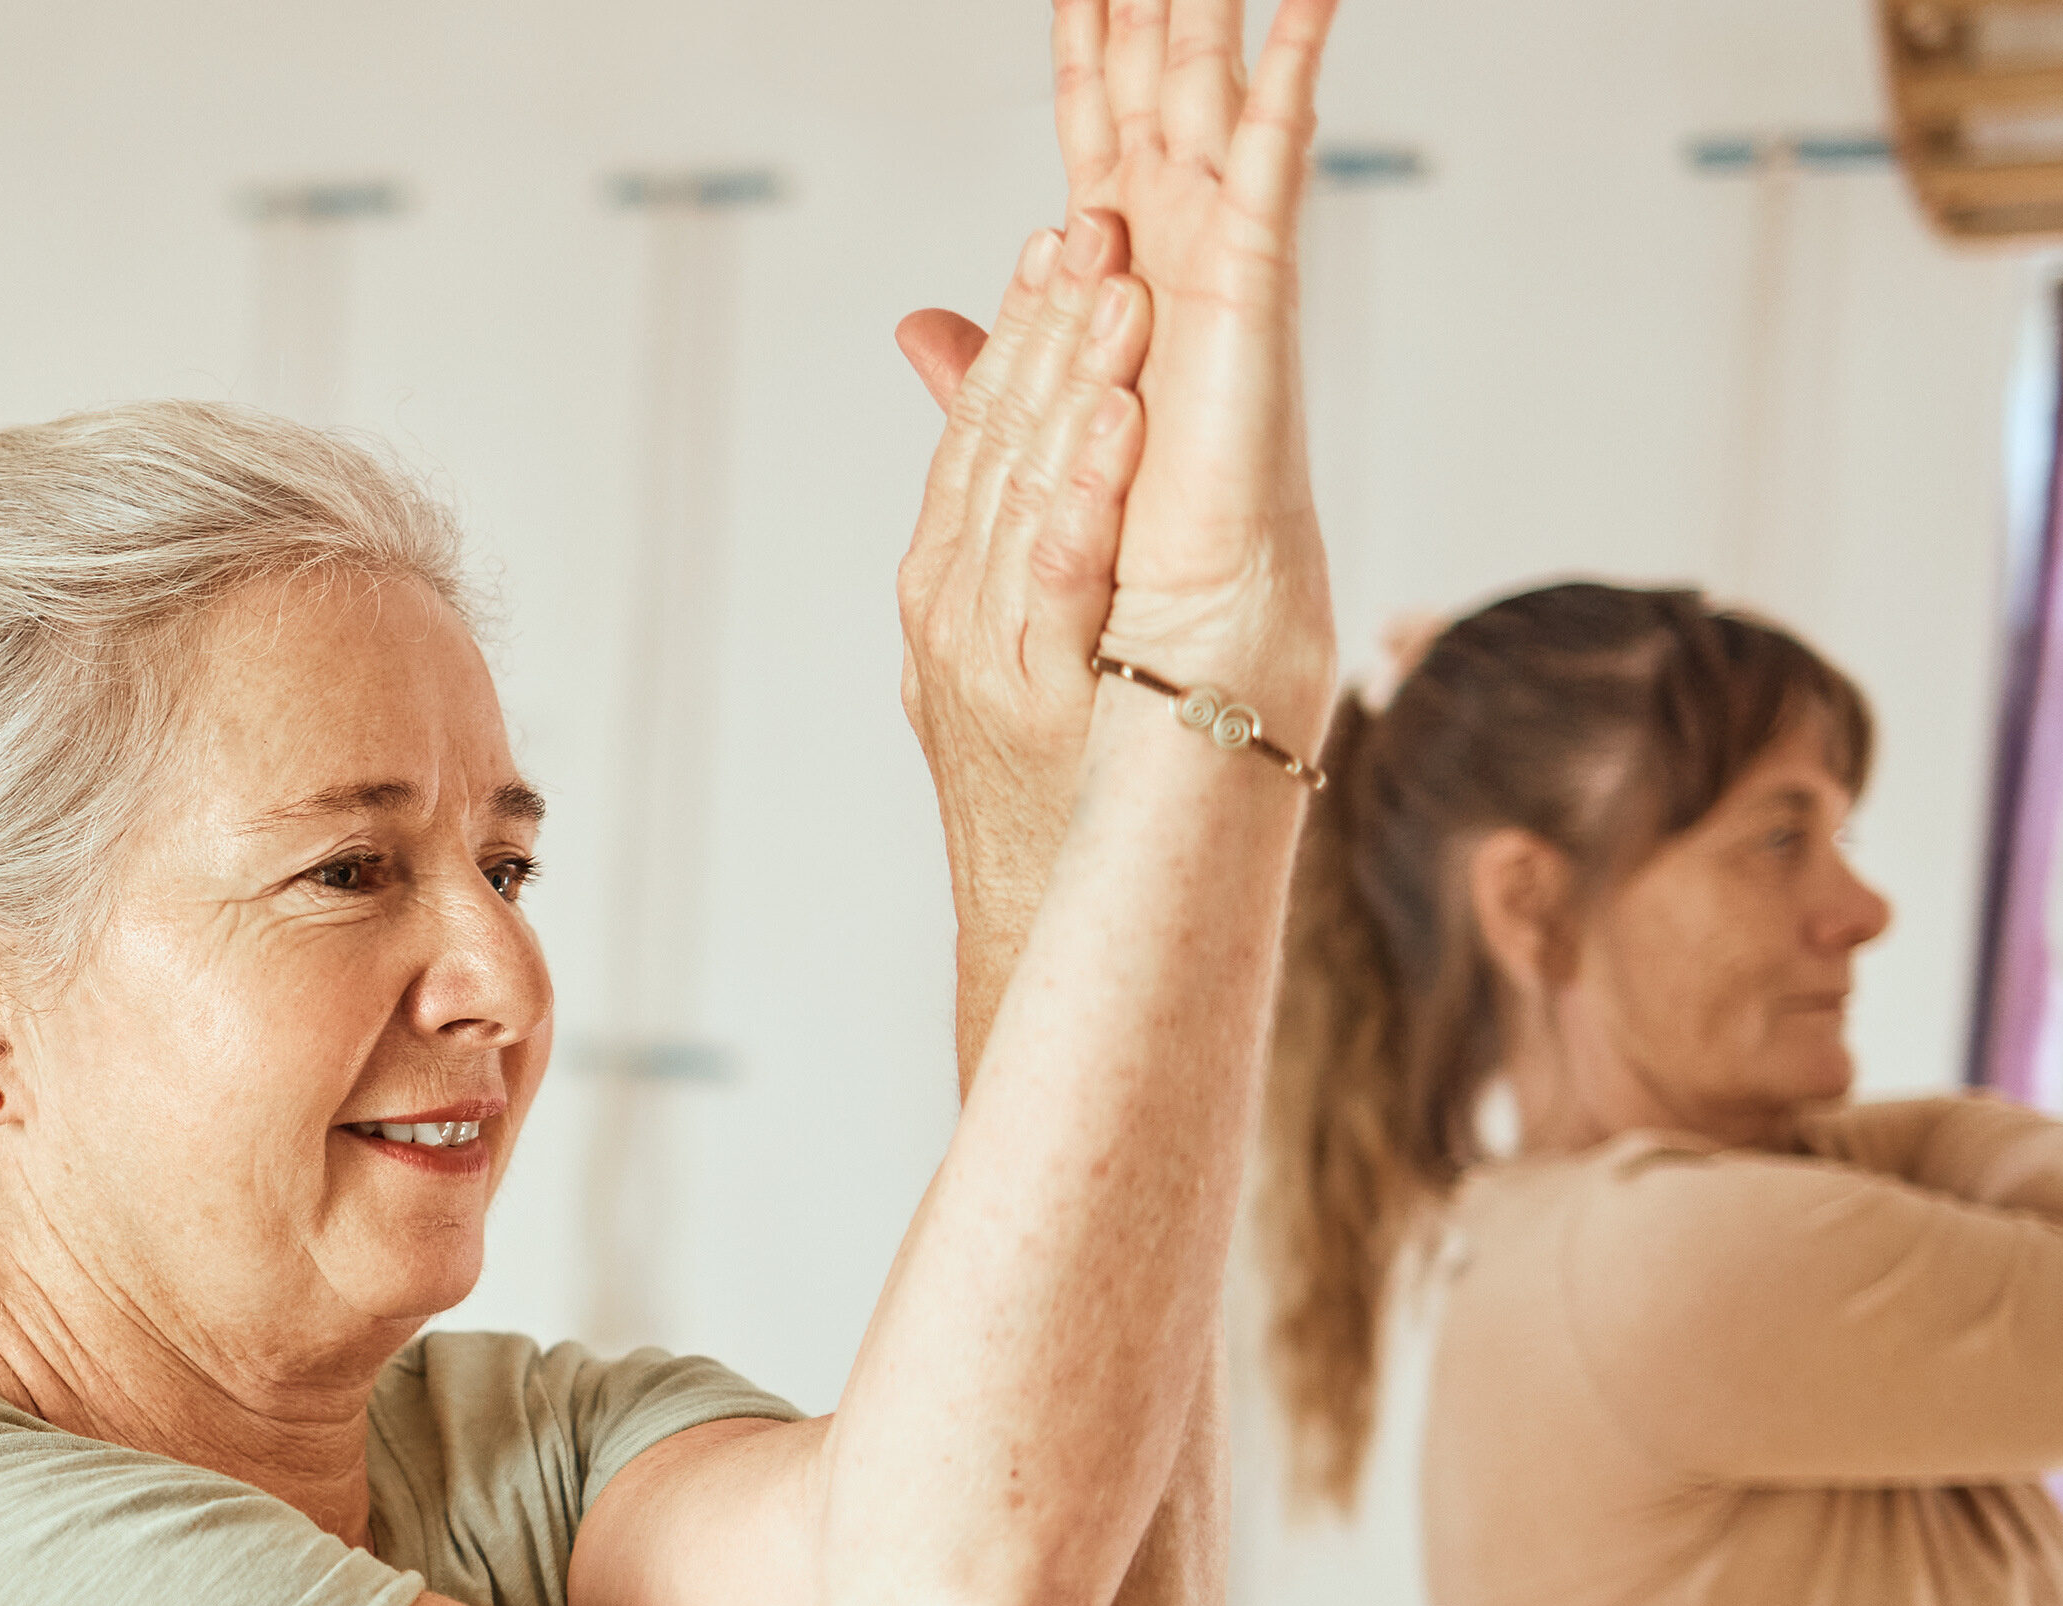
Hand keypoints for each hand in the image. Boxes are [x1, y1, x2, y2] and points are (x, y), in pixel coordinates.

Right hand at [895, 219, 1153, 900]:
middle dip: (1049, 327)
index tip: (1062, 235)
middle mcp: (947, 605)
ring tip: (1121, 299)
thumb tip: (950, 361)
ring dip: (1075, 389)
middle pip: (995, 441)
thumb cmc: (1039, 778)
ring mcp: (979, 654)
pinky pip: (1056, 588)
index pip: (978, 428)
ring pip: (1022, 497)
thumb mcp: (995, 636)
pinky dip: (1082, 507)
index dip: (1017, 326)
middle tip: (1099, 229)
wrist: (1032, 918)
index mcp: (941, 579)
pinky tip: (1116, 439)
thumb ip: (986, 510)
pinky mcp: (1027, 702)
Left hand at [1055, 0, 1341, 739]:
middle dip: (1152, 15)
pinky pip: (1270, 166)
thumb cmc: (1105, 609)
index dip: (1090, 56)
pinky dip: (1287, 77)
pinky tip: (1303, 1)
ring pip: (1213, 106)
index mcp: (1119, 308)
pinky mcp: (1251, 300)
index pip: (1094, 148)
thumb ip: (985, 378)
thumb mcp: (1012, 462)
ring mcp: (1220, 281)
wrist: (1157, 697)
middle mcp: (1174, 282)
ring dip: (1216, 17)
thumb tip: (925, 326)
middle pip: (1154, 104)